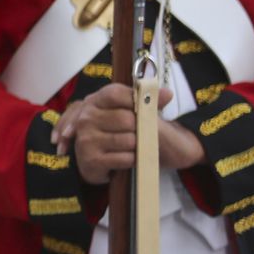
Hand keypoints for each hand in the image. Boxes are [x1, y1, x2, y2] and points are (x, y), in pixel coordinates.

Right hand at [56, 84, 195, 182]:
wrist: (90, 157)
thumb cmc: (111, 129)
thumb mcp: (124, 110)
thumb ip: (145, 101)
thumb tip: (168, 94)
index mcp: (93, 102)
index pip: (116, 94)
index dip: (136, 100)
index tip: (148, 107)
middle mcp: (86, 119)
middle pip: (126, 118)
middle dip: (140, 128)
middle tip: (140, 132)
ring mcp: (87, 140)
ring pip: (129, 140)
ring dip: (137, 145)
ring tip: (131, 146)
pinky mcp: (92, 160)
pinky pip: (126, 158)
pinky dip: (133, 160)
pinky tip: (126, 157)